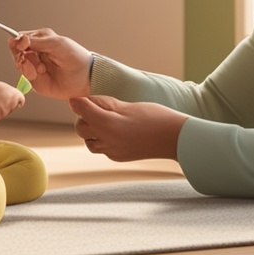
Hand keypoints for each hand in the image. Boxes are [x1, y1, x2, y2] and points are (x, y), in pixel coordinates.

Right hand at [0, 81, 24, 125]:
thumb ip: (4, 93)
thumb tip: (9, 97)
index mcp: (9, 92)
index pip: (20, 99)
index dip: (17, 101)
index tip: (17, 102)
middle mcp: (8, 102)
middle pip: (11, 108)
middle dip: (5, 107)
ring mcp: (1, 112)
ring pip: (2, 115)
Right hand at [8, 28, 91, 98]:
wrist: (84, 76)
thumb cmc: (74, 56)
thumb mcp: (54, 43)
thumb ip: (34, 41)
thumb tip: (15, 40)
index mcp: (39, 40)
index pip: (19, 39)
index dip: (17, 43)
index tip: (22, 46)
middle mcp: (35, 53)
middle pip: (16, 52)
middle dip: (21, 55)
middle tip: (31, 57)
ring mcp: (34, 67)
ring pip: (19, 64)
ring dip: (29, 65)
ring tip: (42, 67)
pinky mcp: (36, 81)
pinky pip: (25, 76)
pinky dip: (31, 74)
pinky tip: (41, 73)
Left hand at [68, 95, 187, 161]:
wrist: (175, 138)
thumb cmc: (155, 117)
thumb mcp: (128, 105)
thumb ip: (104, 104)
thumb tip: (83, 100)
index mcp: (108, 124)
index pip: (82, 110)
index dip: (78, 101)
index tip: (78, 97)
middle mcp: (107, 141)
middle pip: (80, 128)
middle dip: (84, 116)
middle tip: (97, 107)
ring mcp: (112, 152)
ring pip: (88, 141)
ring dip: (91, 130)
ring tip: (106, 120)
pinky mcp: (118, 157)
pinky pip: (101, 148)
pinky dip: (101, 139)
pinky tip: (115, 131)